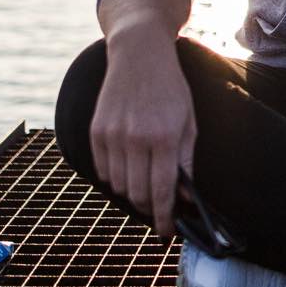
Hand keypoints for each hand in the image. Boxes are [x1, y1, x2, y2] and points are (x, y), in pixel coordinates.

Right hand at [90, 32, 196, 237]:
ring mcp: (112, 135)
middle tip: (159, 213)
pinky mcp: (96, 131)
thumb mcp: (189, 122)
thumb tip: (185, 198)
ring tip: (146, 189)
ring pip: (119, 186)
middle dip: (149, 211)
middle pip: (137, 195)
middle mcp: (135, 138)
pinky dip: (116, 179)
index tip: (167, 232)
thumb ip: (186, 161)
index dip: (165, 218)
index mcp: (164, 137)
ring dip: (132, 195)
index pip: (162, 191)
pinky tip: (129, 171)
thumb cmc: (170, 89)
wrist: (138, 54)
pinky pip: (103, 171)